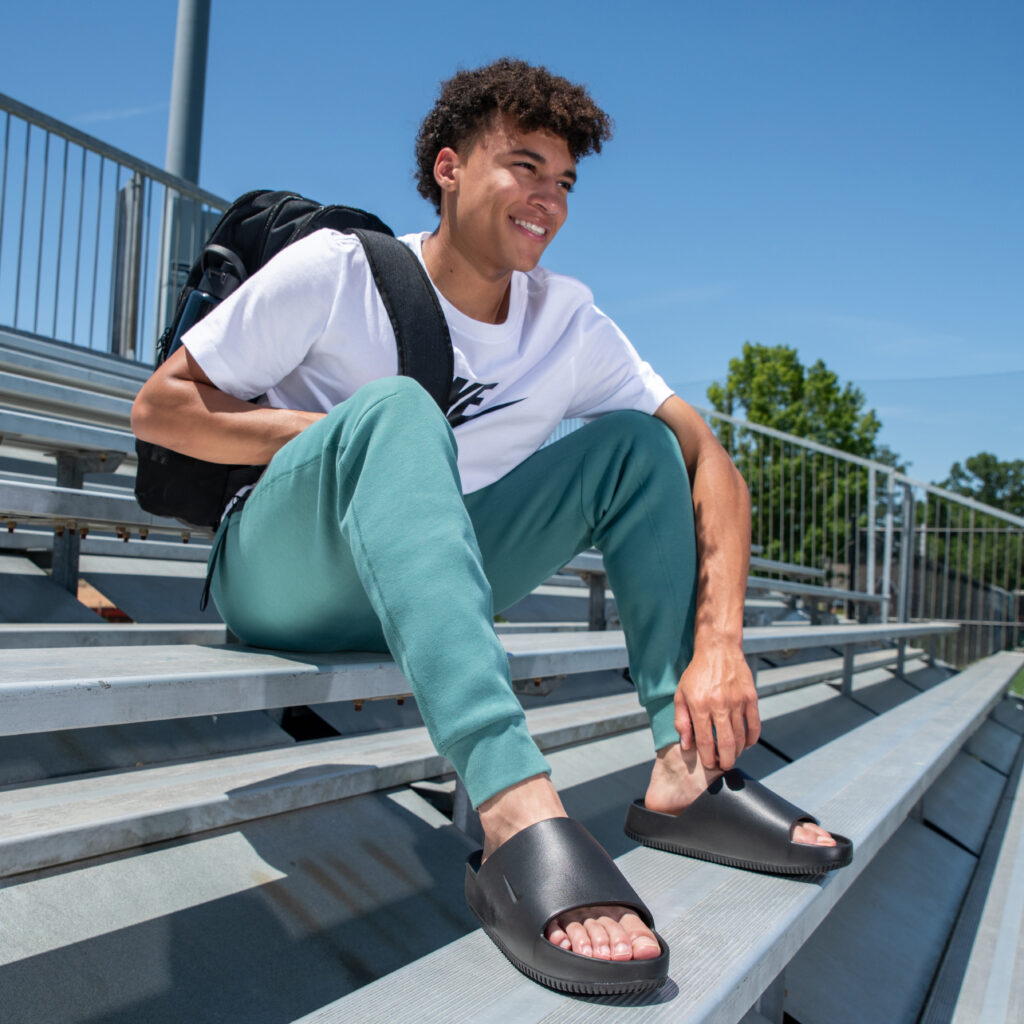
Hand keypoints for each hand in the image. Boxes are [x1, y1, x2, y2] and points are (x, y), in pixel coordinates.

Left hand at [674, 643, 759, 770]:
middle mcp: (719, 704)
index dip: (708, 757)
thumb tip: (686, 745)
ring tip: (732, 755)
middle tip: (724, 766)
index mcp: (699, 705)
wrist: (718, 650)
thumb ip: (681, 721)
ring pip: (741, 736)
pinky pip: (754, 725)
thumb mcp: (680, 694)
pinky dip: (751, 739)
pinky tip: (746, 743)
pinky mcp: (750, 697)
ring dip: (737, 751)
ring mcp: (737, 701)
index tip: (709, 764)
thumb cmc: (696, 673)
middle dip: (725, 760)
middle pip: (725, 743)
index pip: (705, 740)